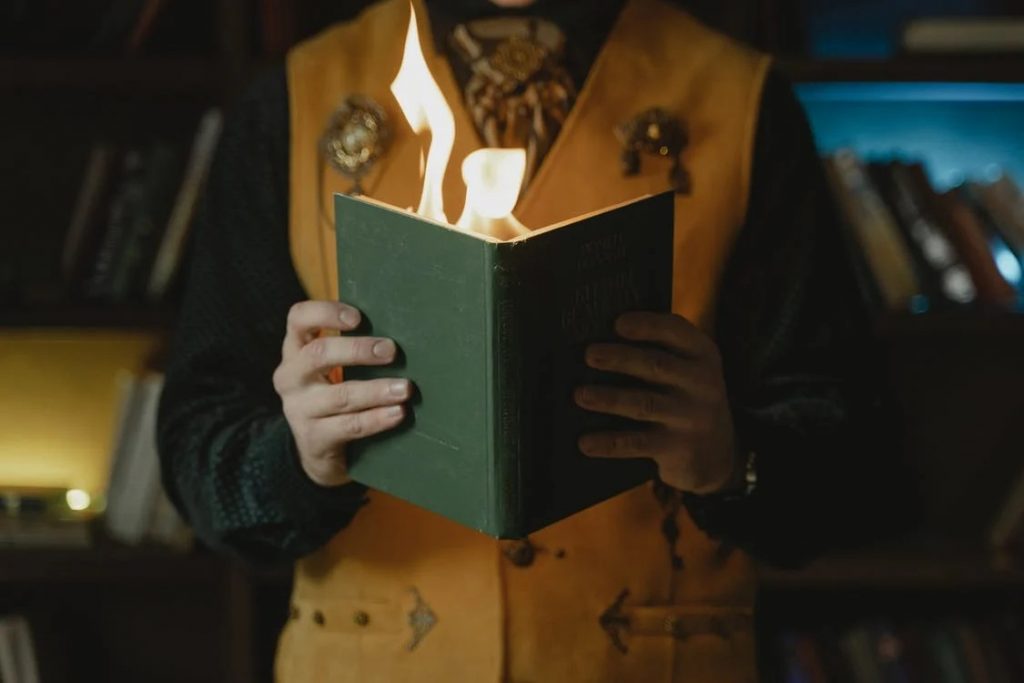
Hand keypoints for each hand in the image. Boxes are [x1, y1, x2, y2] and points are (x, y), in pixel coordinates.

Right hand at [273, 300, 410, 486]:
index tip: (357, 318)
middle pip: (319, 354)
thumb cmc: (333, 393)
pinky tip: (398, 413)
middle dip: (358, 350)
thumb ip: (351, 347)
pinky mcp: (314, 438)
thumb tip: (398, 330)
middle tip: (391, 351)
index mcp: (295, 350)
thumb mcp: (329, 367)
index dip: (325, 313)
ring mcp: (299, 409)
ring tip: (404, 388)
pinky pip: (349, 426)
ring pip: (340, 395)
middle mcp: (291, 377)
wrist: (315, 448)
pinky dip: (377, 419)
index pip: (298, 319)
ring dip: (376, 390)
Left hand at [574, 311, 739, 494]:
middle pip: (657, 366)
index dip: (647, 325)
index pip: (676, 331)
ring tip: (580, 394)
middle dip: (621, 358)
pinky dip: (610, 443)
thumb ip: (659, 350)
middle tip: (589, 354)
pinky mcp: (679, 447)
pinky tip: (585, 442)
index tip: (618, 323)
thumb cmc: (686, 397)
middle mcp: (702, 383)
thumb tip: (600, 340)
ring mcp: (691, 417)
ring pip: (645, 404)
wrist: (717, 451)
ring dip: (610, 398)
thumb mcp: (687, 368)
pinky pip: (638, 443)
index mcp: (702, 354)